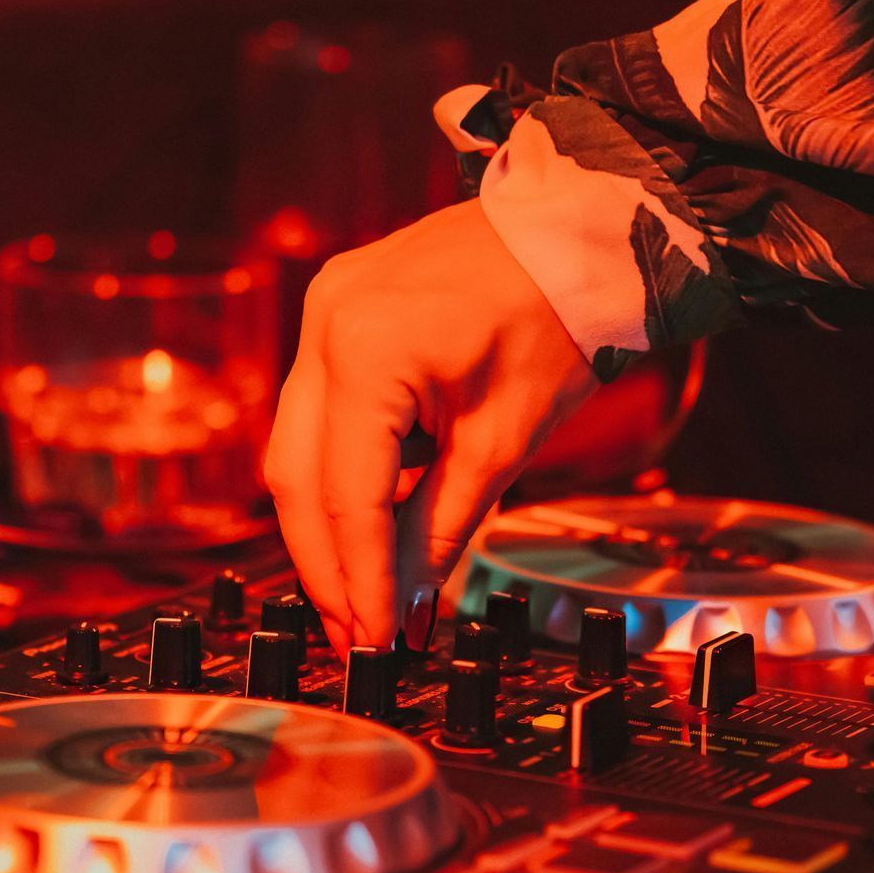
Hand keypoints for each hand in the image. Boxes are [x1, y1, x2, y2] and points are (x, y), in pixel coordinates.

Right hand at [264, 199, 597, 652]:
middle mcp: (325, 324)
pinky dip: (340, 470)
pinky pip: (318, 408)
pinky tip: (369, 523)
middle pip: (297, 478)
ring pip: (296, 447)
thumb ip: (440, 530)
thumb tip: (402, 607)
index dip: (360, 580)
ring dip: (326, 526)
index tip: (375, 642)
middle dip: (325, 566)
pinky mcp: (335, 311)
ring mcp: (322, 310)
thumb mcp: (502, 443)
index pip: (349, 496)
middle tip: (355, 636)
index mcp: (368, 350)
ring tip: (362, 595)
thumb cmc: (557, 317)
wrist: (577, 230)